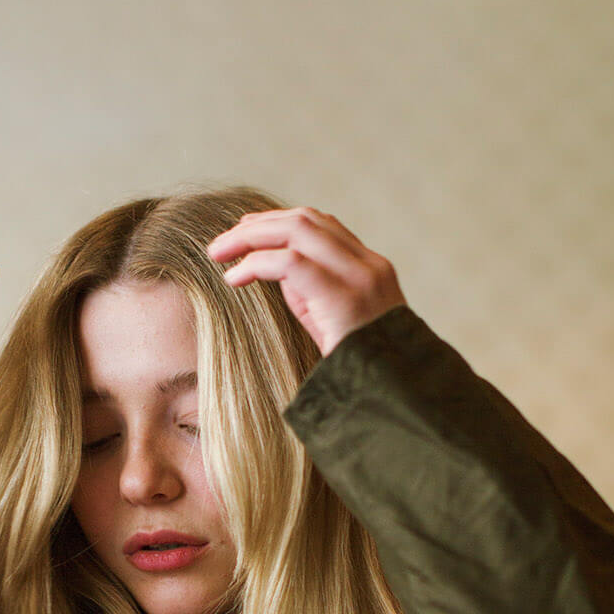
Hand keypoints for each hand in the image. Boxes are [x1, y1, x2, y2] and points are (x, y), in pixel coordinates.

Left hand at [206, 207, 406, 356]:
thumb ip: (310, 292)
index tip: (247, 230)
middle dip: (258, 225)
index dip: (279, 222)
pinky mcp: (343, 295)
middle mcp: (369, 264)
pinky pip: (289, 263)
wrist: (395, 394)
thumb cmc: (361, 369)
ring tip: (218, 253)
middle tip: (221, 244)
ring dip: (251, 237)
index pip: (322, 225)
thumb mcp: (334, 323)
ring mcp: (360, 276)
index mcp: (371, 268)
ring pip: (297, 230)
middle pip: (306, 219)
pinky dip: (255, 264)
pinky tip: (234, 279)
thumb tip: (271, 268)